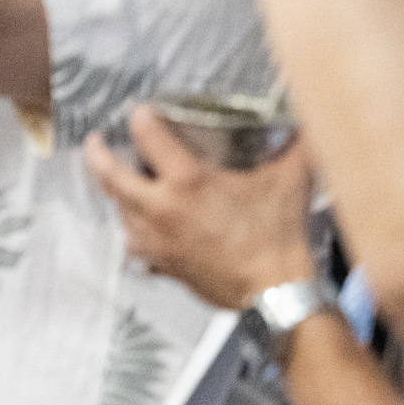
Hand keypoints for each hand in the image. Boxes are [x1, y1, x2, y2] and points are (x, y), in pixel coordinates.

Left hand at [85, 110, 318, 311]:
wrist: (276, 293)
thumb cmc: (279, 238)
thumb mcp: (289, 181)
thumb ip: (297, 146)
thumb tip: (308, 122)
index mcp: (187, 181)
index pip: (146, 134)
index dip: (140, 116)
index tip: (141, 111)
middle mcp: (161, 208)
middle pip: (109, 173)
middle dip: (97, 153)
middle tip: (96, 141)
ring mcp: (156, 238)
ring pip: (117, 208)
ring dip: (114, 191)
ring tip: (118, 179)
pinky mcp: (159, 262)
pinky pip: (131, 241)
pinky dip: (131, 227)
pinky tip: (138, 221)